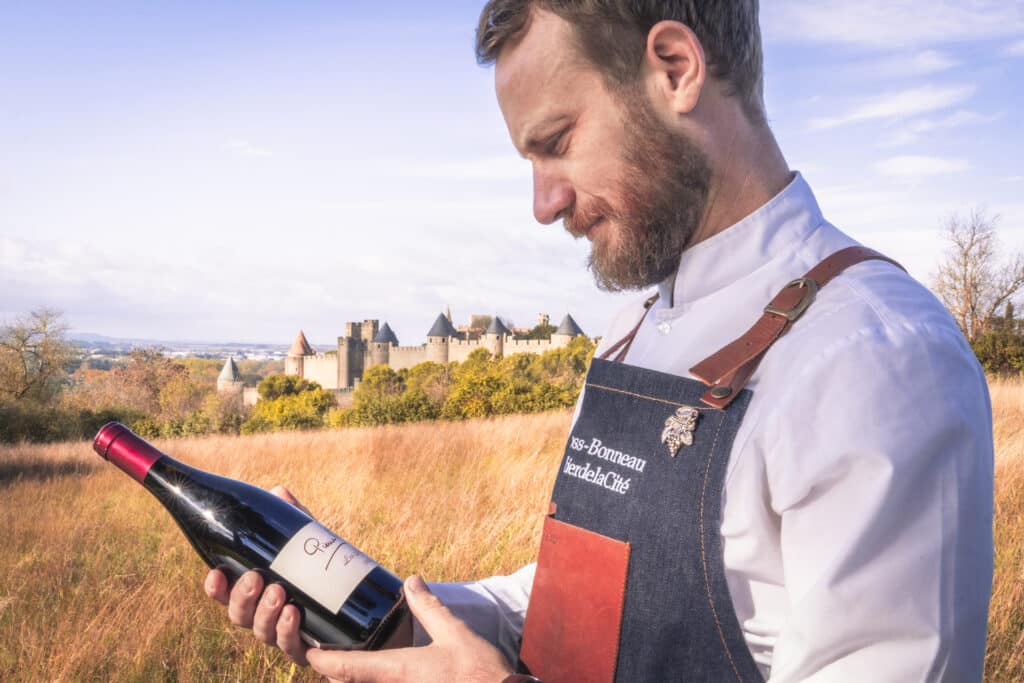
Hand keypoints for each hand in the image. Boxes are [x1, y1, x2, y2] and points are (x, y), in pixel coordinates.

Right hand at [203, 485, 312, 664]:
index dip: (216, 588)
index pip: (226, 594)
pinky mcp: (307, 649)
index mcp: (259, 592)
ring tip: (279, 593)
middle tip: (256, 577)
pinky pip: (291, 647)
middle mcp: (266, 616)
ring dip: (265, 613)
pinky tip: (294, 614)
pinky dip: (288, 632)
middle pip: (239, 615)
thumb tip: (279, 491)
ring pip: (261, 632)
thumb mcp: (310, 543)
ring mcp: (284, 634)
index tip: (216, 572)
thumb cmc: (326, 571)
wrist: (365, 606)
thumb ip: (294, 520)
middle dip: (242, 598)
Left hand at [305, 575, 513, 682]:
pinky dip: (370, 679)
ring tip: (346, 658)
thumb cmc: (480, 674)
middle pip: (347, 682)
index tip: (309, 647)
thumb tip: (412, 582)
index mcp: (396, 670)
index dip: (321, 658)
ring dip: (351, 675)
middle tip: (324, 647)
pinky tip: (381, 668)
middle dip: (333, 668)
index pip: (345, 667)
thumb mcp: (455, 634)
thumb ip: (429, 608)